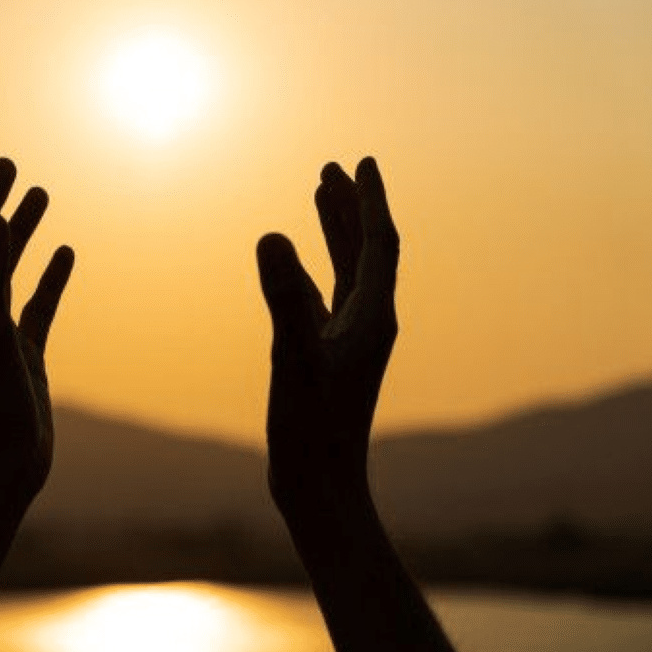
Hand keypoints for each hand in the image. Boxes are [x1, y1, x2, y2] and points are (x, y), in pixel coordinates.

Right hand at [257, 157, 398, 505]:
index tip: (362, 162)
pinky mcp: (329, 358)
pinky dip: (313, 270)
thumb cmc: (312, 430)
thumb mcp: (294, 357)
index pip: (379, 245)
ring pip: (346, 272)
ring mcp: (350, 341)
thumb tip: (271, 235)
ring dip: (334, 232)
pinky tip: (295, 262)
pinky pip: (325, 299)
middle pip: (366, 251)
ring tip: (317, 194)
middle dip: (350, 207)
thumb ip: (283, 296)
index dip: (369, 201)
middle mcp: (369, 324)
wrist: (321, 488)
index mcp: (373, 318)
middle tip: (333, 167)